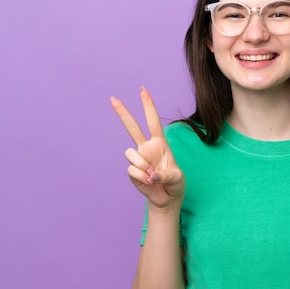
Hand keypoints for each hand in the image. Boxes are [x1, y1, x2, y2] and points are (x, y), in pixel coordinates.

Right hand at [111, 87, 184, 210]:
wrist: (167, 198)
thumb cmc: (175, 183)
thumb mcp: (177, 178)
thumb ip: (166, 175)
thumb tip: (150, 175)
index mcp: (160, 143)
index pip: (153, 121)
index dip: (148, 106)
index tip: (143, 90)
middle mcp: (146, 148)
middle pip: (132, 127)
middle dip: (123, 113)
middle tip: (112, 98)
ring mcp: (138, 159)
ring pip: (130, 153)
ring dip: (142, 164)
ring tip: (152, 175)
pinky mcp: (132, 172)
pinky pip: (132, 170)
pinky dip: (142, 177)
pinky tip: (149, 182)